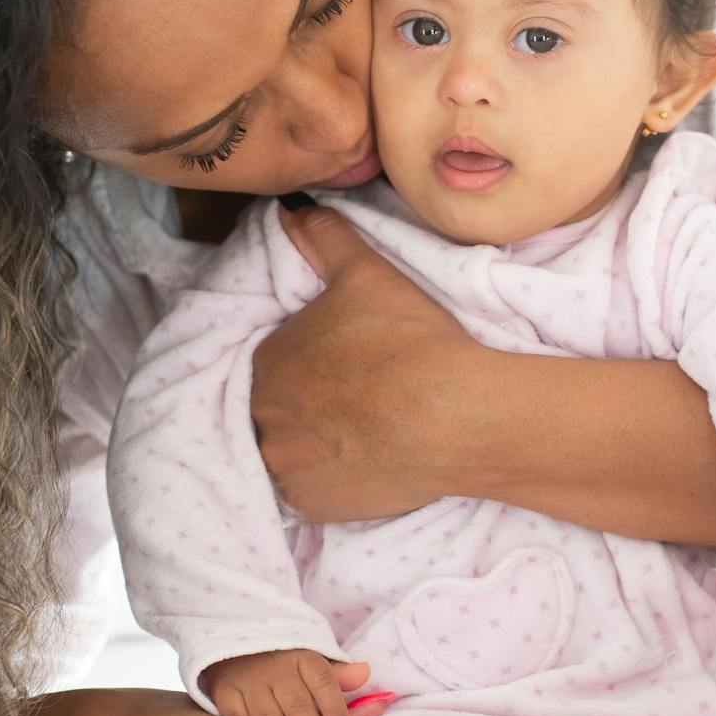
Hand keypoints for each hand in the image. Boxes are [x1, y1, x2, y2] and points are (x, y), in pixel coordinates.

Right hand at [202, 650, 372, 715]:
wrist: (237, 651)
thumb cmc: (286, 667)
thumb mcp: (314, 665)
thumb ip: (340, 677)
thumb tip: (366, 672)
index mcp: (303, 658)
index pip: (322, 680)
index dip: (334, 706)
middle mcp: (276, 667)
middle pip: (297, 704)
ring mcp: (248, 679)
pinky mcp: (225, 692)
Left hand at [251, 204, 472, 520]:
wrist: (452, 413)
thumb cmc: (407, 338)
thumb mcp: (365, 272)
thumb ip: (322, 237)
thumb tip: (289, 211)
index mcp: (268, 359)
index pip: (278, 363)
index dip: (314, 364)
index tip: (349, 369)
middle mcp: (263, 416)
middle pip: (278, 410)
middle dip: (309, 407)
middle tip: (358, 404)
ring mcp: (285, 465)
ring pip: (290, 454)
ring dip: (315, 446)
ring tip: (363, 436)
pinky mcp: (312, 504)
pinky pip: (310, 492)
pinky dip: (331, 481)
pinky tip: (365, 465)